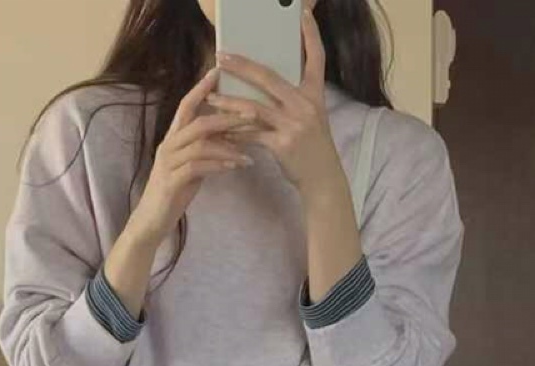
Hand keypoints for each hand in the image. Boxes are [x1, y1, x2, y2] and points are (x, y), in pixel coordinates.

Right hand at [128, 67, 254, 249]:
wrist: (151, 222)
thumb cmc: (172, 194)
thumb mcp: (191, 167)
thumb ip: (204, 151)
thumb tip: (226, 138)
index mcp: (172, 138)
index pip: (186, 106)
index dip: (201, 88)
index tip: (218, 72)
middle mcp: (168, 145)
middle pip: (199, 122)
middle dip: (227, 117)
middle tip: (252, 113)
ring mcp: (168, 163)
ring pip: (200, 143)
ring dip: (228, 145)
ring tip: (249, 150)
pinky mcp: (171, 181)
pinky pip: (198, 167)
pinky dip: (218, 165)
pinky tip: (235, 166)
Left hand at [211, 9, 346, 209]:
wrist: (323, 179)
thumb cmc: (313, 147)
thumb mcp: (311, 117)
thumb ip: (293, 99)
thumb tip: (265, 84)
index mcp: (314, 94)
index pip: (316, 57)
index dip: (311, 34)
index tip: (302, 13)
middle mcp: (305, 104)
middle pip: (269, 77)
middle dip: (242, 66)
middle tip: (222, 56)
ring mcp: (294, 124)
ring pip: (254, 107)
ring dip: (229, 102)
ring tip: (211, 97)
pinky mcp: (283, 144)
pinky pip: (252, 135)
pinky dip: (235, 134)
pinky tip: (220, 132)